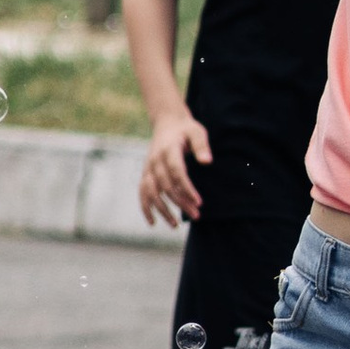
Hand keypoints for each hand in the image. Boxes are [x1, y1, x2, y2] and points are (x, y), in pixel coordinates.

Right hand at [139, 106, 209, 225]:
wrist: (167, 123)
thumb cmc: (186, 129)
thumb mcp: (197, 132)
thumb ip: (201, 146)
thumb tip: (207, 161)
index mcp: (168, 149)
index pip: (177, 172)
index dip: (187, 188)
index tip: (199, 202)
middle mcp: (155, 160)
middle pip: (166, 185)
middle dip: (180, 202)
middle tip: (196, 215)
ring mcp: (148, 168)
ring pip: (151, 192)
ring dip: (162, 210)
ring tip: (175, 225)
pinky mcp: (145, 174)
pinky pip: (142, 192)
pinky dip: (145, 208)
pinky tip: (152, 223)